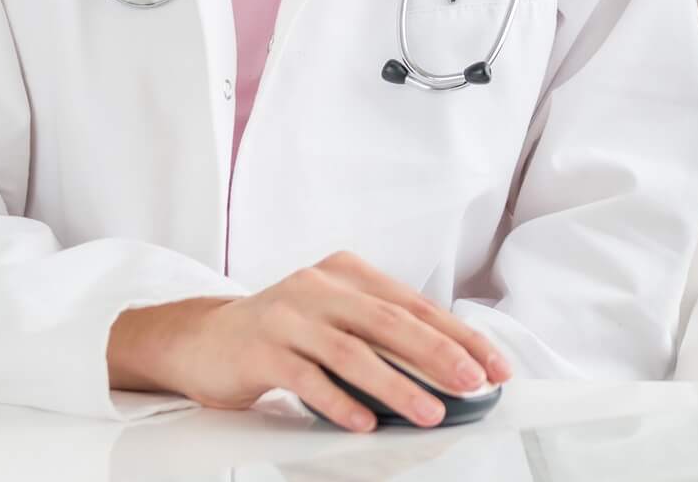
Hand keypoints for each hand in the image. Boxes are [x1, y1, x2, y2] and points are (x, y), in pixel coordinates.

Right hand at [106, 250, 513, 429]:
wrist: (203, 339)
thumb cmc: (282, 334)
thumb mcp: (335, 317)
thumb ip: (380, 331)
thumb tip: (451, 364)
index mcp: (348, 273)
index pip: (415, 305)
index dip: (459, 335)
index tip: (494, 365)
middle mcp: (321, 287)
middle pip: (391, 322)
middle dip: (440, 355)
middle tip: (474, 384)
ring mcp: (289, 315)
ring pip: (354, 353)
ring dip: (397, 386)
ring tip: (430, 413)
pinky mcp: (262, 349)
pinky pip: (308, 378)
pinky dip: (340, 403)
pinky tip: (365, 423)